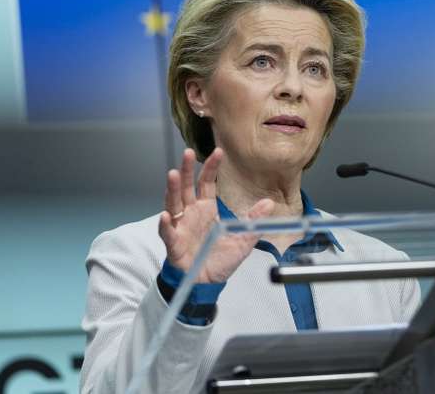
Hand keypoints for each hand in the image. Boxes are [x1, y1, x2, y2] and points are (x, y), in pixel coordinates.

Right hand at [158, 148, 274, 282]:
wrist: (207, 283)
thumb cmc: (220, 259)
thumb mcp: (243, 239)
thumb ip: (253, 220)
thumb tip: (269, 202)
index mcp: (207, 209)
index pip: (207, 183)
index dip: (211, 168)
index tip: (218, 152)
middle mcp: (191, 214)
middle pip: (187, 187)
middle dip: (187, 170)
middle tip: (188, 153)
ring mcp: (180, 227)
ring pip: (173, 203)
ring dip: (173, 189)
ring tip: (173, 174)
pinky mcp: (174, 244)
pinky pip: (168, 232)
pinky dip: (166, 224)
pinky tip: (166, 216)